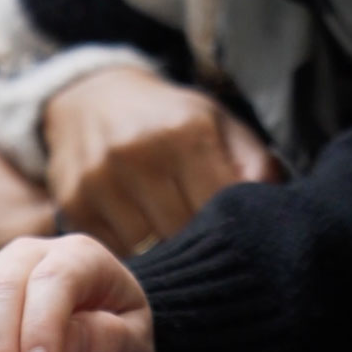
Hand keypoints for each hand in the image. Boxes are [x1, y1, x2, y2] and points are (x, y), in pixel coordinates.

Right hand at [41, 68, 280, 256]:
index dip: (230, 227)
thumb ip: (255, 166)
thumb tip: (277, 212)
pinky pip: (115, 253)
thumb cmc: (168, 119)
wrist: (91, 97)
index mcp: (185, 132)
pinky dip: (132, 253)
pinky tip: (139, 232)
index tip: (233, 232)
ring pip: (148, 251)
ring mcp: (100, 180)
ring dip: (164, 252)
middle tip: (205, 241)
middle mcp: (138, 154)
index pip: (220, 208)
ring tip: (171, 237)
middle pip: (184, 234)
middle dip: (198, 242)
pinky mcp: (74, 204)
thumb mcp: (218, 124)